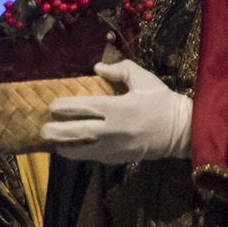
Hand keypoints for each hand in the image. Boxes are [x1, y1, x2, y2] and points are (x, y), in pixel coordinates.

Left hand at [40, 60, 191, 163]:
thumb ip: (120, 70)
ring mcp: (117, 147)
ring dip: (67, 148)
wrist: (184, 130)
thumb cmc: (162, 101)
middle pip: (78, 132)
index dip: (65, 107)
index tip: (52, 106)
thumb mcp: (144, 79)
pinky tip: (74, 150)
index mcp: (119, 108)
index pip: (84, 107)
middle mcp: (114, 129)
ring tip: (53, 144)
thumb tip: (97, 68)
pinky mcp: (122, 158)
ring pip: (85, 151)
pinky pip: (98, 157)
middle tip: (43, 129)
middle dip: (57, 131)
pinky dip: (84, 154)